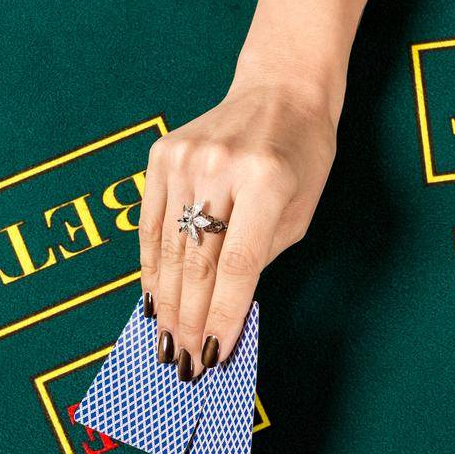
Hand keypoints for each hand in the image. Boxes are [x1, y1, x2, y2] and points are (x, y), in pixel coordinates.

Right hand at [138, 79, 336, 379]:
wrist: (280, 91)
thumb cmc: (303, 158)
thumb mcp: (300, 211)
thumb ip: (262, 257)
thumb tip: (222, 310)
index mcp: (265, 181)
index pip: (237, 265)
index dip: (223, 315)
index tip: (214, 354)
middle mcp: (219, 168)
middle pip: (196, 261)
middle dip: (189, 319)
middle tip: (184, 362)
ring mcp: (184, 159)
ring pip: (168, 247)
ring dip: (166, 302)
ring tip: (166, 343)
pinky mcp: (160, 155)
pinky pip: (151, 223)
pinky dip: (151, 266)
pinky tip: (153, 301)